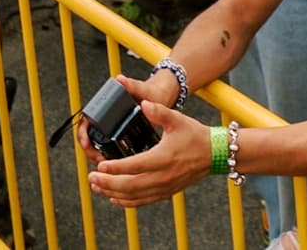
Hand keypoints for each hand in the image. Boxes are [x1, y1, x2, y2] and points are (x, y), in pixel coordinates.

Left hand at [85, 74, 212, 207]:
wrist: (214, 154)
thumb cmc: (196, 136)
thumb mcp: (177, 119)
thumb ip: (159, 112)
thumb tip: (144, 104)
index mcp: (163, 157)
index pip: (134, 166)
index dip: (116, 168)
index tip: (100, 166)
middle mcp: (163, 176)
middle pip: (130, 185)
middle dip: (108, 183)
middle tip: (92, 178)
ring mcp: (164, 187)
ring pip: (134, 196)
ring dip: (113, 193)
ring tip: (97, 187)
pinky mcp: (166, 192)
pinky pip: (143, 201)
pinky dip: (127, 202)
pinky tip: (115, 198)